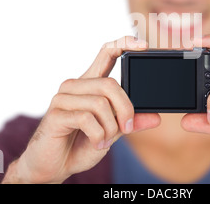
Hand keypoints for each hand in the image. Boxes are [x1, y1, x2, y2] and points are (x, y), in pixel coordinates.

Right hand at [2, 36, 160, 183]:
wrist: (54, 166)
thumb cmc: (80, 145)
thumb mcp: (112, 132)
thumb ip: (131, 122)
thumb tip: (155, 118)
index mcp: (89, 84)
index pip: (106, 53)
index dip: (124, 43)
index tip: (144, 45)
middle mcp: (75, 86)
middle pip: (110, 84)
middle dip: (125, 109)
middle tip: (127, 128)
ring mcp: (63, 98)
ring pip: (100, 102)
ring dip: (110, 127)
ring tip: (105, 140)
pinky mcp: (55, 114)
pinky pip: (86, 118)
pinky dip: (98, 135)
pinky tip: (96, 143)